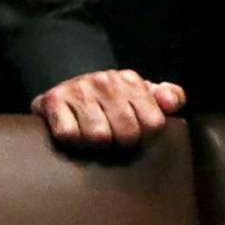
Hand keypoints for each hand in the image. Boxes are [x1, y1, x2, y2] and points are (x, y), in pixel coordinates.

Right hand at [32, 68, 186, 152]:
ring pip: (98, 136)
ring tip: (93, 136)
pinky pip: (69, 134)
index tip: (136, 133)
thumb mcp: (141, 95)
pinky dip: (73, 140)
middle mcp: (104, 80)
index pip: (153, 123)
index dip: (146, 136)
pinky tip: (75, 133)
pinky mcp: (52, 100)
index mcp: (130, 80)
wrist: (64, 90)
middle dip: (120, 142)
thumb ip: (168, 97)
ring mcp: (77, 89)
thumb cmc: (110, 100)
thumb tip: (172, 104)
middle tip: (113, 138)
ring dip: (95, 144)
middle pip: (127, 133)